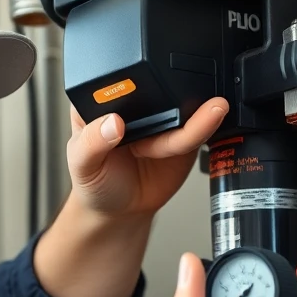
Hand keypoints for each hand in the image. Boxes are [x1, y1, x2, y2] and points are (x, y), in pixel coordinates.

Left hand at [65, 97, 228, 219]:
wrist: (120, 211)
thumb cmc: (95, 184)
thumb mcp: (82, 164)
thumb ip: (92, 143)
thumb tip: (111, 123)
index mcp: (102, 103)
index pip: (116, 84)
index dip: (129, 85)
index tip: (143, 90)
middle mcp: (135, 107)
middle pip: (155, 91)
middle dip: (171, 95)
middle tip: (183, 102)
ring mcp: (161, 121)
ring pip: (180, 110)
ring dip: (198, 111)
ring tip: (211, 109)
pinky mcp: (181, 137)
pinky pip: (196, 130)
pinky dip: (206, 126)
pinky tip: (214, 119)